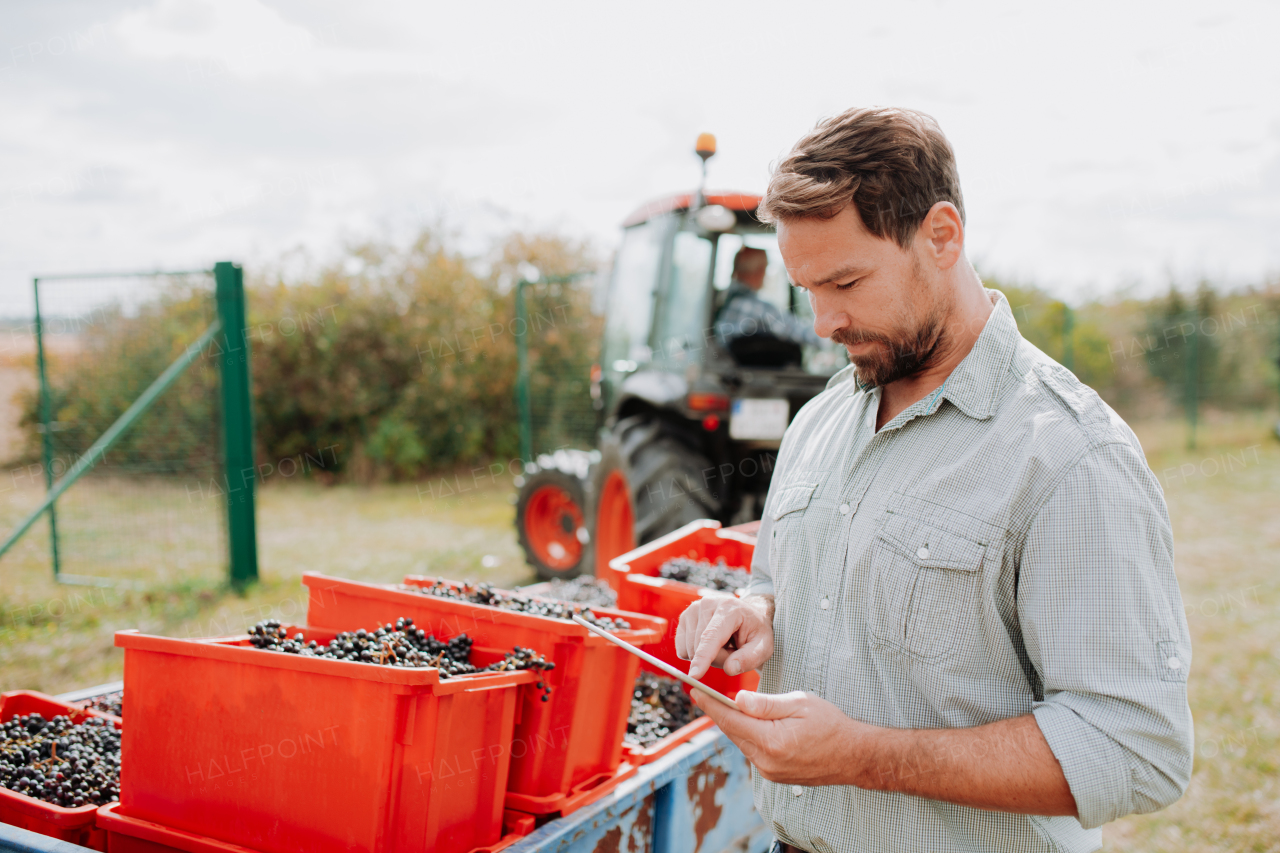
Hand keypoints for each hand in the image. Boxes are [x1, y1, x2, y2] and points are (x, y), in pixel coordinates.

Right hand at [675, 594, 773, 679]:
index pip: (712, 636)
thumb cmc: (756, 632)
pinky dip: (696, 653)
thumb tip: (730, 669)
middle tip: (733, 651)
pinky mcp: (684, 617)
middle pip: (700, 647)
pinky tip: (710, 643)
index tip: (694, 676)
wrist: (748, 615)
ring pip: (689, 650)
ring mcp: (693, 609)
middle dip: (716, 659)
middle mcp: (708, 603)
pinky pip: (682, 649)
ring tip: (723, 645)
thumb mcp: (764, 647)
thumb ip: (750, 659)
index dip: (702, 657)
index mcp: (729, 608)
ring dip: (706, 656)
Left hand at [692, 689, 874, 786]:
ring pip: (742, 742)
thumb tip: (738, 699)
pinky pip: (752, 752)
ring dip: (735, 724)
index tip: (695, 691)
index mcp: (772, 741)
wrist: (853, 756)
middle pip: (733, 732)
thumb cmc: (831, 725)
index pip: (731, 720)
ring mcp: (769, 772)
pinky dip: (748, 736)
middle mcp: (766, 761)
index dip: (711, 705)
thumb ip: (766, 703)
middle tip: (706, 694)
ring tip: (729, 705)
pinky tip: (750, 723)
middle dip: (720, 712)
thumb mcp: (799, 703)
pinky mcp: (774, 775)